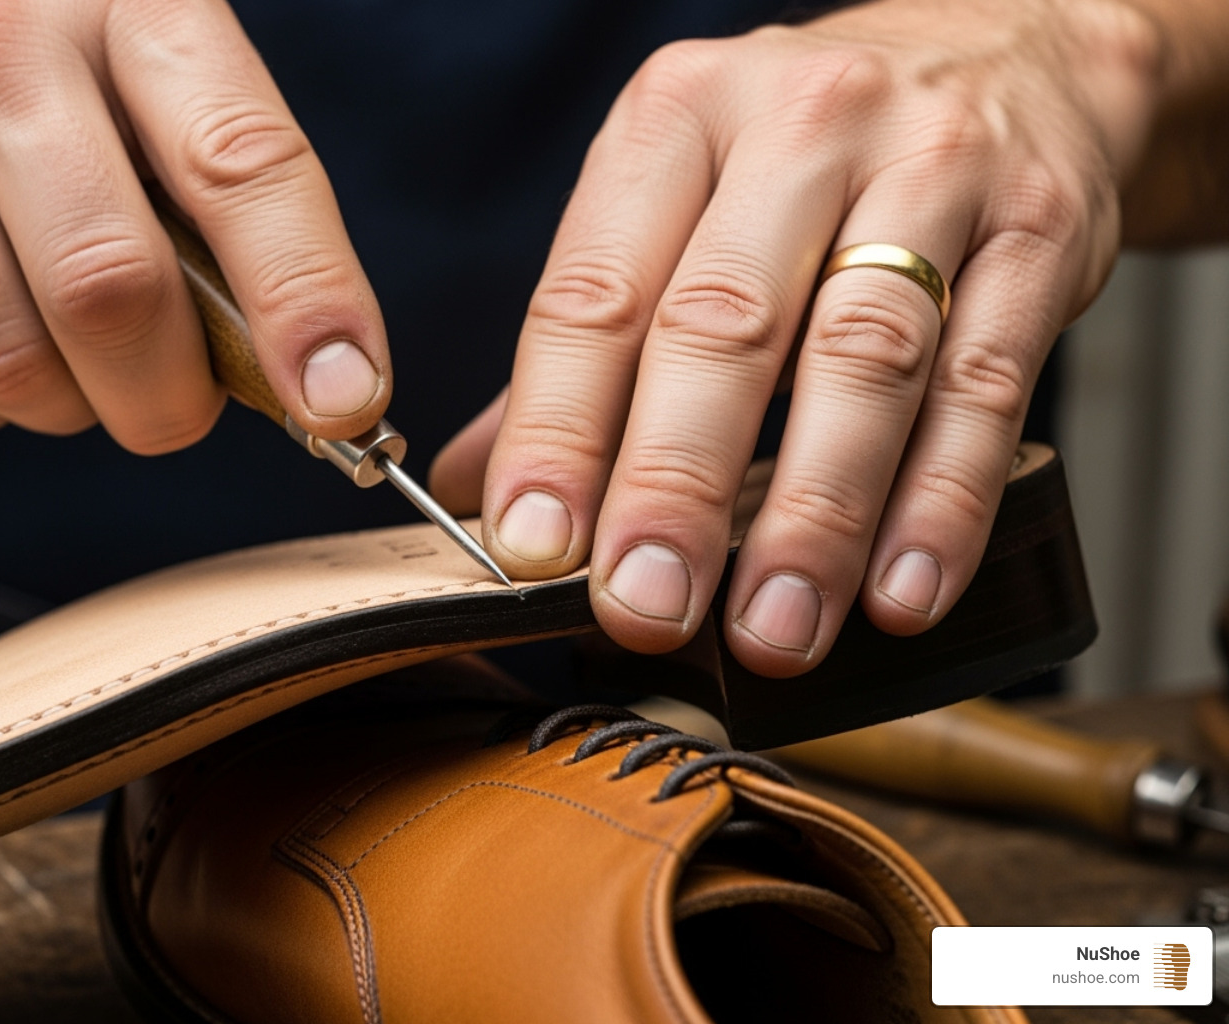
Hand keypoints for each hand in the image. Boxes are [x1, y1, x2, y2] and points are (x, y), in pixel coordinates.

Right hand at [0, 0, 388, 450]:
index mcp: (126, 5)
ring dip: (72, 405)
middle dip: (169, 398)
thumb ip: (234, 205)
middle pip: (110, 292)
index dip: (304, 298)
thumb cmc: (33, 67)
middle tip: (175, 403)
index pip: (239, 165)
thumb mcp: (152, 77)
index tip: (346, 399)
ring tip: (67, 349)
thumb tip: (316, 377)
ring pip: (15, 365)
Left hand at [435, 0, 1160, 673]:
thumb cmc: (806, 153)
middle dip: (676, 484)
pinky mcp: (1037, 229)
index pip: (595, 293)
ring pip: (864, 358)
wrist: (1006, 52)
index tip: (534, 547)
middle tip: (646, 605)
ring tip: (773, 628)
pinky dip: (941, 501)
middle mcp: (799, 126)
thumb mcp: (680, 198)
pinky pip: (986, 381)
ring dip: (814, 517)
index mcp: (677, 118)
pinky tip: (898, 590)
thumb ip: (586, 342)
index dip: (557, 430)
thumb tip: (476, 484)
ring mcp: (930, 167)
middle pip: (725, 324)